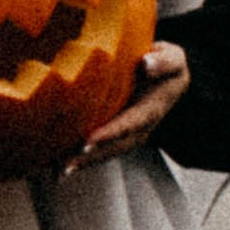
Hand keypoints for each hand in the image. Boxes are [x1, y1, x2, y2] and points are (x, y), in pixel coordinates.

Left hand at [61, 41, 189, 174]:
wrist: (169, 80)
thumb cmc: (167, 66)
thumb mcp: (173, 59)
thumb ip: (163, 62)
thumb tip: (146, 63)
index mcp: (150, 111)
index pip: (128, 125)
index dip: (109, 134)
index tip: (88, 141)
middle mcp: (139, 129)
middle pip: (113, 147)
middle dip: (90, 157)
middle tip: (65, 164)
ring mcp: (128, 136)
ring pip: (104, 154)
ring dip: (81, 163)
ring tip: (56, 170)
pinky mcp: (116, 136)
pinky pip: (99, 150)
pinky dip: (80, 159)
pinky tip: (57, 164)